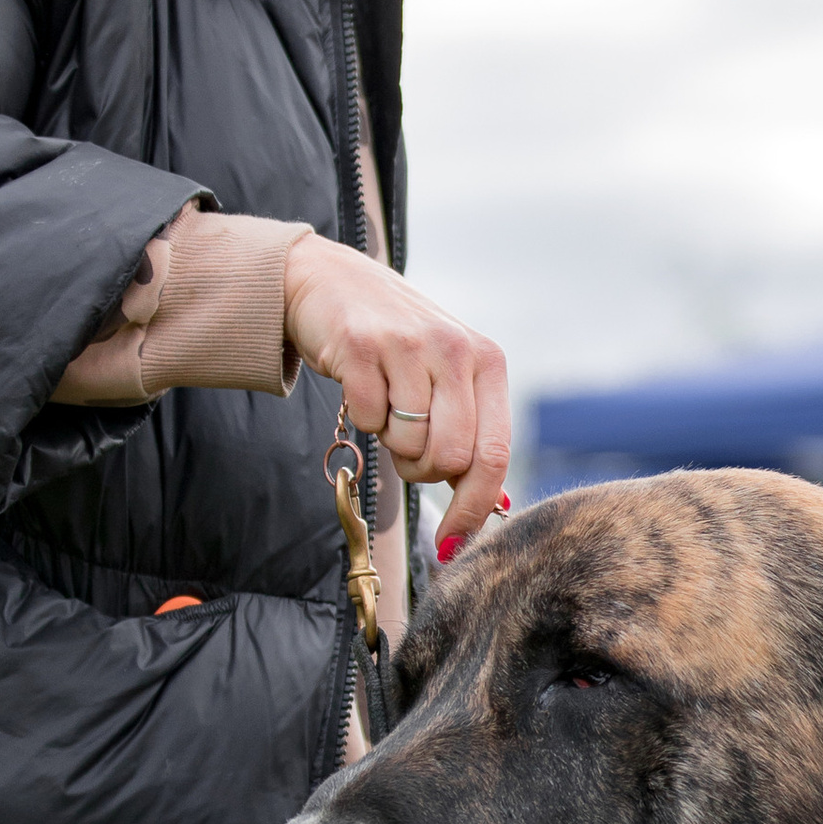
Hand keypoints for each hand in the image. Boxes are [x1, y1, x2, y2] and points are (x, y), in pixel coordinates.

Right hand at [281, 238, 512, 543]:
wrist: (328, 281)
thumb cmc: (395, 344)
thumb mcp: (446, 377)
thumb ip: (471, 432)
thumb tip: (492, 507)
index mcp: (487, 361)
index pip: (494, 454)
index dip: (474, 507)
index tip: (454, 542)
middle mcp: (455, 350)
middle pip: (450, 458)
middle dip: (423, 471)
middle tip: (406, 447)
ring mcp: (408, 345)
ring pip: (408, 445)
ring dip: (391, 444)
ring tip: (386, 407)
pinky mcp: (361, 346)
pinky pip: (367, 420)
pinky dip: (361, 418)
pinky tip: (362, 386)